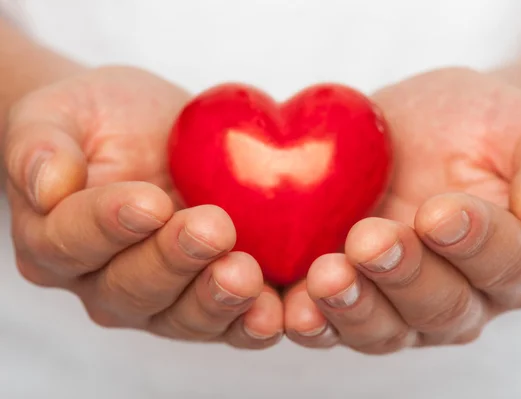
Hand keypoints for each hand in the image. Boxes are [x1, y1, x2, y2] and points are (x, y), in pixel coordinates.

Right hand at [2, 66, 282, 348]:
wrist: (149, 134)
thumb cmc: (100, 123)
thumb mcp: (59, 113)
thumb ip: (39, 144)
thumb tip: (47, 183)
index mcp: (58, 239)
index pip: (75, 241)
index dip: (110, 225)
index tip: (148, 202)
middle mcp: (106, 282)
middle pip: (135, 288)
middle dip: (175, 261)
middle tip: (212, 230)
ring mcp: (163, 298)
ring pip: (184, 316)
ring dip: (218, 300)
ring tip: (246, 275)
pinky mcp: (212, 296)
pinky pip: (231, 322)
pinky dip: (254, 322)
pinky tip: (279, 310)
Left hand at [283, 67, 520, 352]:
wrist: (419, 128)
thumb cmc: (478, 127)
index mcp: (513, 261)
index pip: (506, 265)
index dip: (476, 243)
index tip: (441, 211)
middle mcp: (460, 297)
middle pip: (439, 307)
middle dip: (404, 276)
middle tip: (373, 241)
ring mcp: (399, 305)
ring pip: (383, 327)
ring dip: (353, 306)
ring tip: (327, 276)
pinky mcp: (349, 296)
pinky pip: (330, 323)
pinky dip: (311, 321)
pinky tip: (291, 306)